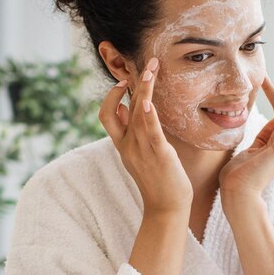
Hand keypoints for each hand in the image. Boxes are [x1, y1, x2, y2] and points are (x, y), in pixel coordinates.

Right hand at [98, 57, 192, 215]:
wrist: (166, 208)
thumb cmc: (158, 180)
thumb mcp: (139, 155)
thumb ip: (131, 134)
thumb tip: (126, 110)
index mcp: (122, 145)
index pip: (107, 115)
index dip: (112, 96)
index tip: (124, 82)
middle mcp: (127, 146)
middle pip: (116, 110)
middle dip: (126, 85)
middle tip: (143, 65)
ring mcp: (141, 150)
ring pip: (136, 114)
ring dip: (143, 89)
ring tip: (152, 68)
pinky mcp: (158, 154)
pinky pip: (150, 131)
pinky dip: (147, 114)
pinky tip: (148, 101)